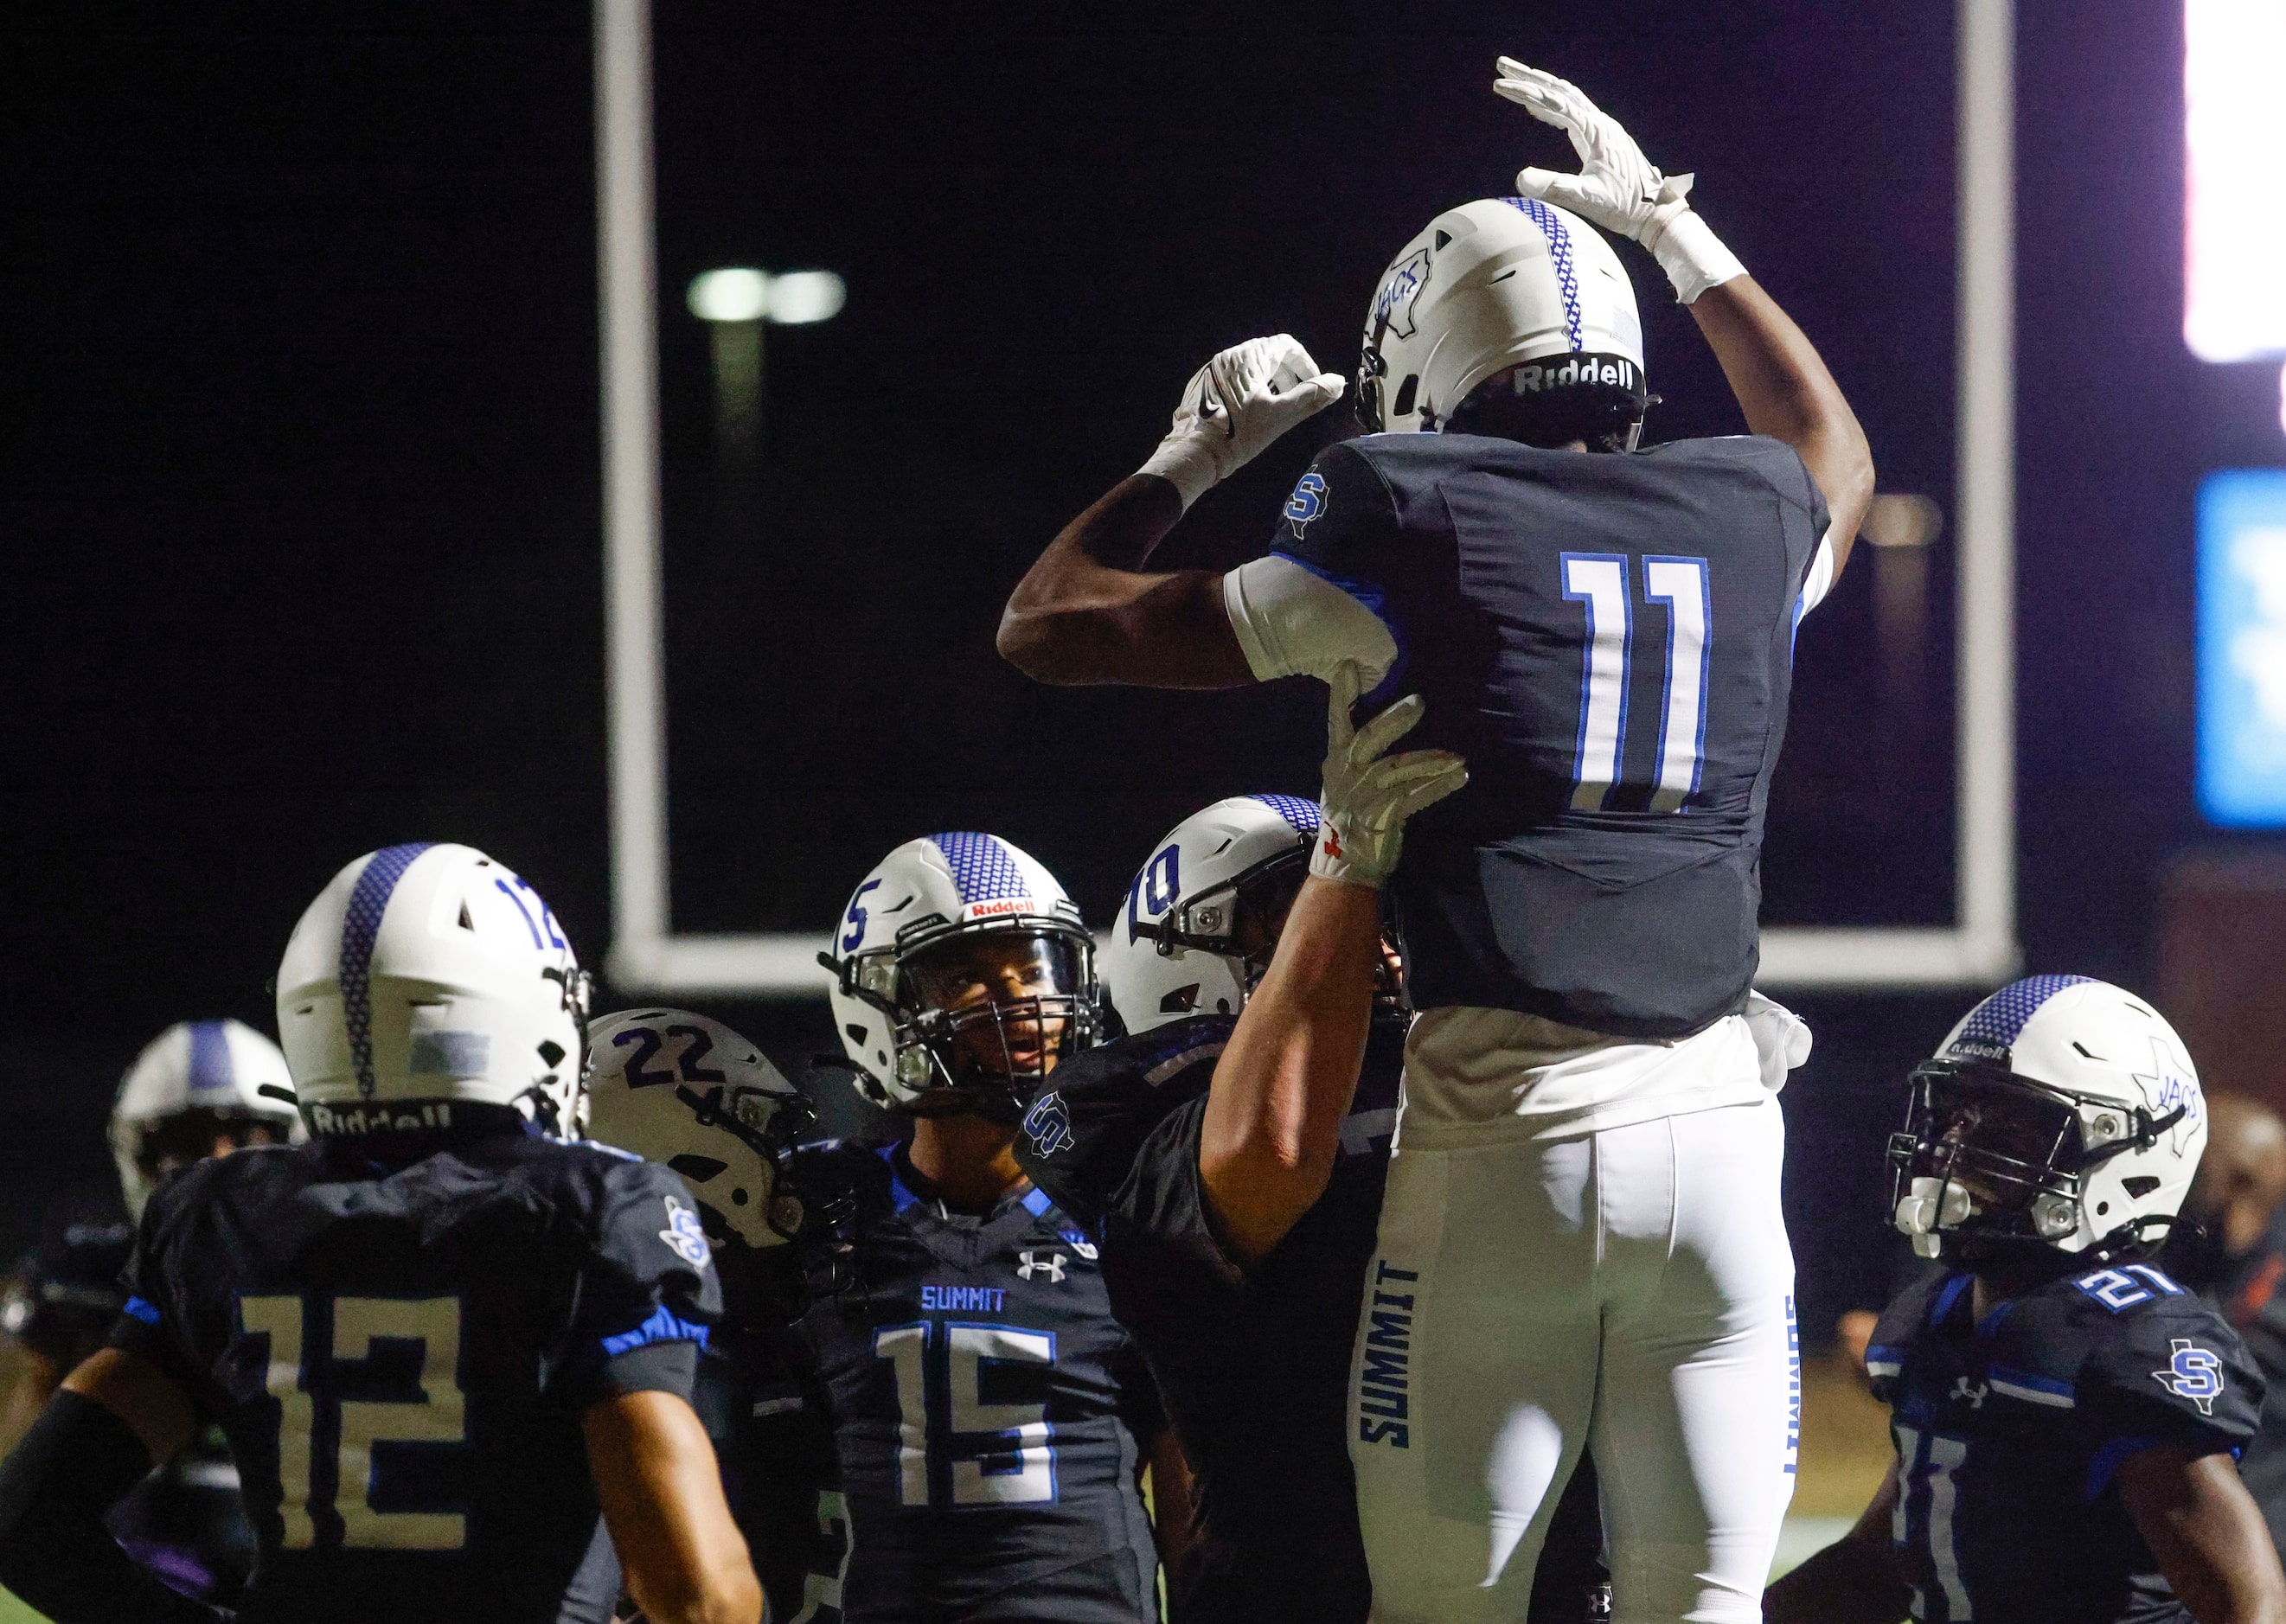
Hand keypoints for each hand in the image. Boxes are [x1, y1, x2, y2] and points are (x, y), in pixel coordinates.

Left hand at [1138, 334, 1343, 510]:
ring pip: (1253, 364)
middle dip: (1289, 374)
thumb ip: (1311, 396)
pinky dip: (1252, 386)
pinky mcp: (1205, 382)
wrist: (1196, 453)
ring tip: (1276, 406)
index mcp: (1248, 358)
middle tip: (1295, 398)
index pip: (1287, 346)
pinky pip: (1236, 375)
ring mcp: (1214, 368)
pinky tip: (1252, 411)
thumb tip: (1338, 383)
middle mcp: (1229, 356)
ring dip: (1271, 380)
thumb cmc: (1239, 435)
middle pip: (1270, 353)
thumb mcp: (1281, 416)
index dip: (1305, 364)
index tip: (1312, 386)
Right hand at [1310, 664, 1467, 888]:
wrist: (1345, 867)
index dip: (1342, 696)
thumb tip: (1385, 719)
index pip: (1336, 723)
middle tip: (1419, 703)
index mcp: (1336, 762)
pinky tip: (1460, 777)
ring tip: (1458, 758)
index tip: (1349, 666)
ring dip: (1432, 762)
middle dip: (1393, 721)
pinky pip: (1417, 797)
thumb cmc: (1350, 817)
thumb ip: (1356, 753)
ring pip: (1400, 770)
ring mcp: (1364, 797)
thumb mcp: (1343, 781)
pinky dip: (1440, 787)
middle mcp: (1347, 775)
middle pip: (1369, 741)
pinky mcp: (1384, 818)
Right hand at [1493, 58, 1744, 303]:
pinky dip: (1551, 104)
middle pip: (1560, 89)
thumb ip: (1556, 187)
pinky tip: (1536, 109)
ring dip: (1540, 86)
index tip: (1500, 85)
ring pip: (1567, 96)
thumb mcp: (1588, 200)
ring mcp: (1601, 128)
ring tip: (1515, 79)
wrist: (1654, 211)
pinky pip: (1572, 112)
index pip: (1555, 103)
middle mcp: (1599, 122)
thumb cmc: (1624, 206)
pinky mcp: (1600, 138)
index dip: (1526, 93)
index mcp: (1596, 130)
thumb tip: (1520, 177)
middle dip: (1529, 77)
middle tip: (1501, 65)